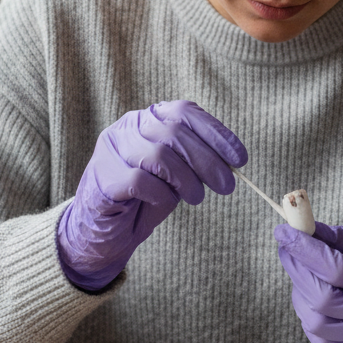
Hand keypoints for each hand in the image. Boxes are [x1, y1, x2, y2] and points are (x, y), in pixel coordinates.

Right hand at [56, 101, 246, 290]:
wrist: (102, 231)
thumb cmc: (144, 199)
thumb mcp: (177, 175)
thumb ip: (196, 161)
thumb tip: (231, 162)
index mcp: (148, 118)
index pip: (185, 112)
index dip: (217, 133)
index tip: (240, 158)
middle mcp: (128, 127)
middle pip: (175, 132)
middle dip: (208, 161)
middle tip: (227, 186)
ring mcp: (111, 150)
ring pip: (158, 155)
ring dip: (187, 180)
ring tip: (196, 198)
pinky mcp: (102, 177)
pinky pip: (139, 180)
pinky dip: (160, 193)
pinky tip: (164, 202)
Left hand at [274, 222, 342, 342]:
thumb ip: (337, 236)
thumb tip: (299, 229)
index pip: (338, 269)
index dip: (305, 250)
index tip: (283, 232)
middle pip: (324, 302)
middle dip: (297, 272)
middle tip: (288, 250)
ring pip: (318, 326)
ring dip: (300, 297)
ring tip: (304, 276)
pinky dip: (309, 319)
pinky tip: (314, 300)